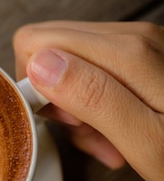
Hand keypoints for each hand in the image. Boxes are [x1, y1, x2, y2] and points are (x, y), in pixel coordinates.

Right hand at [13, 20, 163, 180]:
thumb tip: (41, 65)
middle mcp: (132, 38)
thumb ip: (93, 98)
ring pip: (67, 63)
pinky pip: (91, 73)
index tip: (61, 121)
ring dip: (76, 107)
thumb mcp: (146, 142)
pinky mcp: (141, 58)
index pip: (35, 44)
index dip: (34, 86)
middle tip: (86, 132)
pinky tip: (115, 132)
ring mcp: (138, 46)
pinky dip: (94, 106)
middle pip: (49, 50)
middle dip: (54, 98)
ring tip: (106, 140)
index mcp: (127, 53)